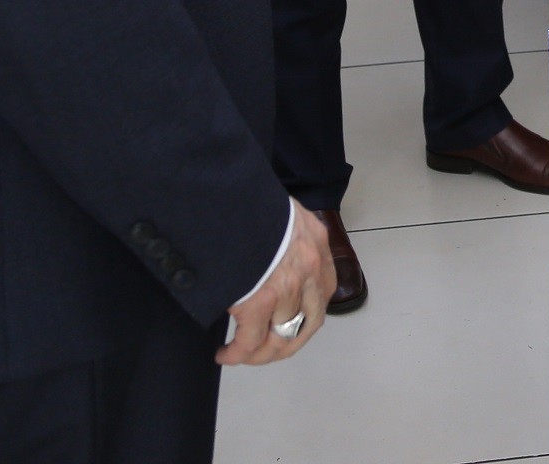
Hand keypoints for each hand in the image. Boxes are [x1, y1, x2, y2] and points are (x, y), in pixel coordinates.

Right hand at [219, 199, 333, 365]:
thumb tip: (271, 260)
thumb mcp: (281, 213)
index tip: (285, 326)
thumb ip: (286, 238)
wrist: (228, 193)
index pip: (322, 294)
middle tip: (264, 352)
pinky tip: (225, 354)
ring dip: (259, 354)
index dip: (305, 317)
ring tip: (239, 355)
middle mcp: (310, 269)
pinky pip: (249, 341)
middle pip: (307, 325)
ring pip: (280, 338)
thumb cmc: (248, 202)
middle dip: (285, 346)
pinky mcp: (260, 301)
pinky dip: (237, 354)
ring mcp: (287, 288)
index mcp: (316, 244)